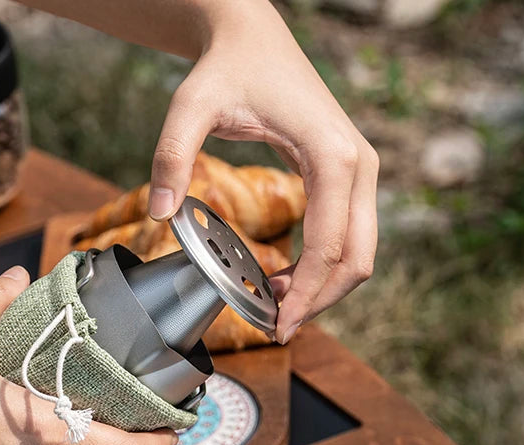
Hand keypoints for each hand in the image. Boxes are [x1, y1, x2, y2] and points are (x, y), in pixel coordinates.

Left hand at [147, 1, 378, 343]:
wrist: (253, 38)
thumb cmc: (228, 68)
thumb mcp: (190, 107)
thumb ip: (172, 158)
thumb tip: (163, 216)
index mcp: (333, 155)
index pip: (329, 247)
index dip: (305, 295)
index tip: (278, 326)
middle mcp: (359, 164)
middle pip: (357, 259)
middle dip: (320, 301)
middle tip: (276, 327)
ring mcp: (359, 169)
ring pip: (358, 251)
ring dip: (323, 287)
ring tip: (272, 304)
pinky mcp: (347, 173)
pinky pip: (346, 234)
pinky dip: (322, 265)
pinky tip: (283, 277)